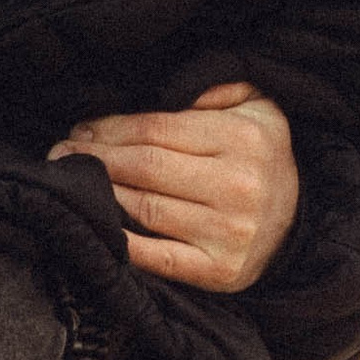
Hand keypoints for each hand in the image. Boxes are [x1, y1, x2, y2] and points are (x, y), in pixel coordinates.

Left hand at [49, 82, 299, 292]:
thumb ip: (214, 87)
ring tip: (71, 177)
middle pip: (145, 167)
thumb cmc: (262, 156)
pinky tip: (96, 224)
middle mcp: (238, 186)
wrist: (298, 222)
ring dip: (100, 191)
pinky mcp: (218, 272)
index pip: (157, 129)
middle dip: (96, 156)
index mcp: (243, 139)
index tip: (80, 127)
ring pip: (144, 208)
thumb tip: (164, 88)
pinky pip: (157, 257)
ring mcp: (228, 234)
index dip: (111, 128)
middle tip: (61, 149)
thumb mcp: (256, 105)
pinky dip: (121, 242)